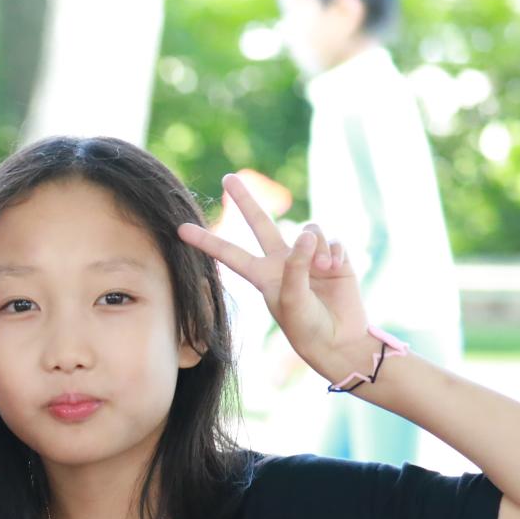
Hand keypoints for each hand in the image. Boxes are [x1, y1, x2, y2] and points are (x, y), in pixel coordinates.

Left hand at [179, 173, 375, 385]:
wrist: (339, 340)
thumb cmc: (308, 326)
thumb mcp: (293, 301)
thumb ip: (295, 267)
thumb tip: (305, 232)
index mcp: (262, 275)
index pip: (228, 254)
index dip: (206, 242)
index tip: (180, 229)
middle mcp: (282, 260)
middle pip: (260, 223)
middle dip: (245, 200)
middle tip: (227, 178)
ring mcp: (307, 256)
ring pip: (309, 230)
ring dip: (315, 247)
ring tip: (321, 271)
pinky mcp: (333, 255)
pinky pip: (331, 240)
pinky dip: (334, 253)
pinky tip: (335, 269)